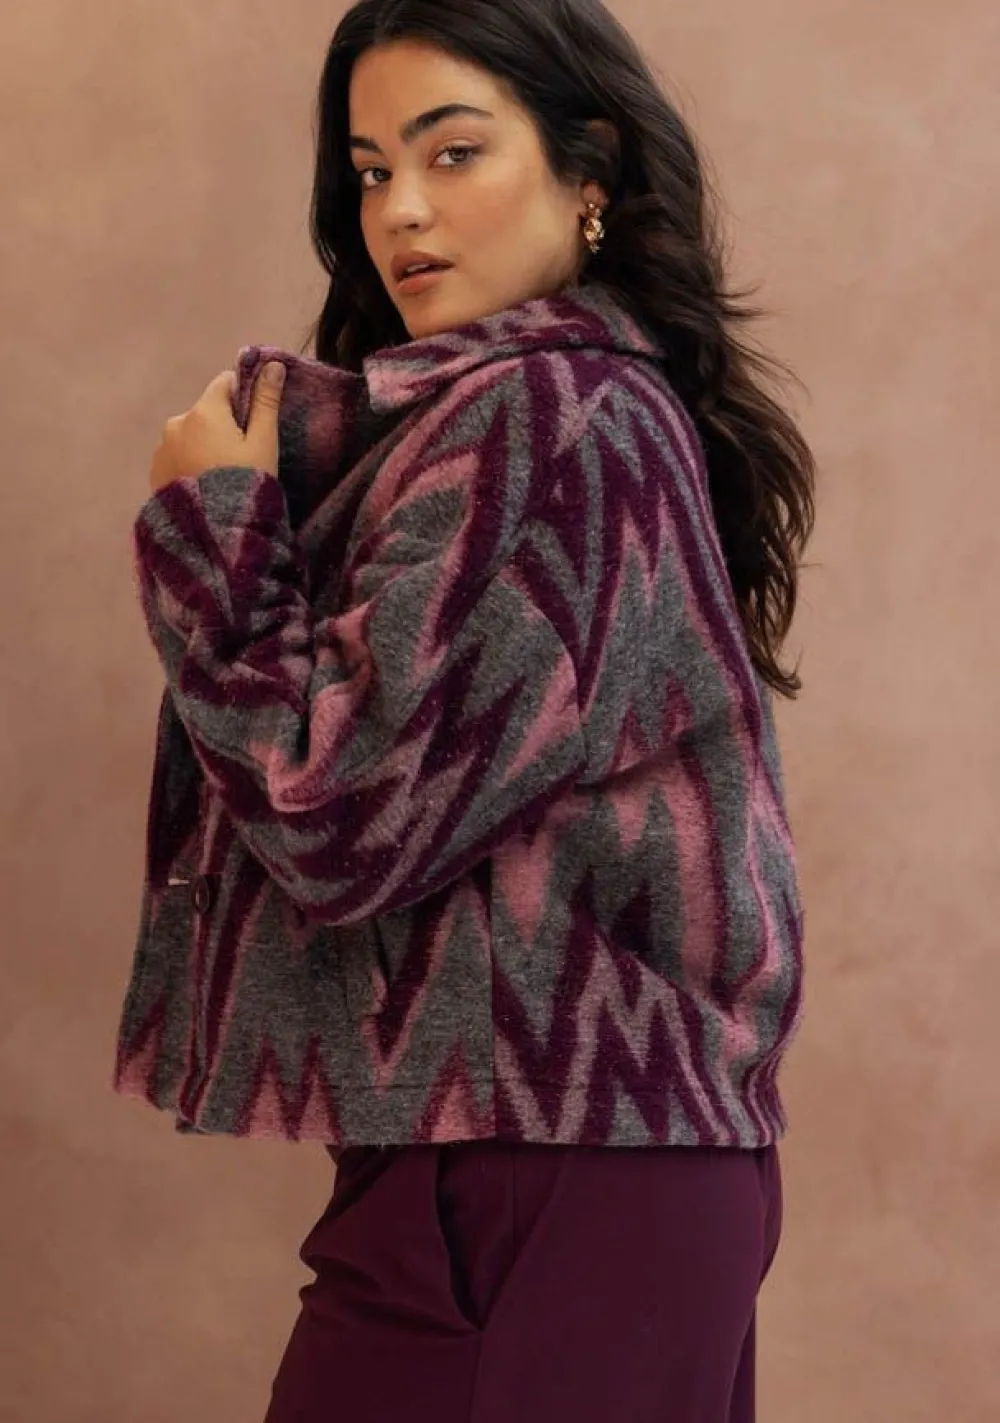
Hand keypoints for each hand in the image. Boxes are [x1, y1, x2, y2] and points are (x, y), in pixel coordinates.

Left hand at [149, 361, 285, 494]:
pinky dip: (188, 465)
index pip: (224, 383)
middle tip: (241, 457)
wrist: (213, 532)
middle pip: (205, 412)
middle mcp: (176, 423)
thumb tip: (273, 363)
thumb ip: (266, 402)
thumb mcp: (263, 443)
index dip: (243, 396)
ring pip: (189, 436)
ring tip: (220, 477)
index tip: (254, 421)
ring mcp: (162, 449)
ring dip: (202, 446)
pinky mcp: (154, 473)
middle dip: (221, 426)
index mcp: (204, 411)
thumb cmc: (244, 482)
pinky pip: (176, 459)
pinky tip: (203, 487)